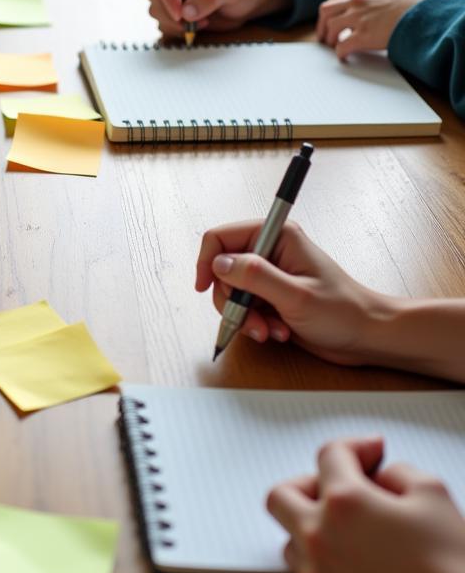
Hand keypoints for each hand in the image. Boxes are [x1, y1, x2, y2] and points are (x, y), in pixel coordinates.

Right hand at [146, 0, 291, 36]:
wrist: (247, 2)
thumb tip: (186, 12)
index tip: (180, 13)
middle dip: (169, 13)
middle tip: (191, 23)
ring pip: (155, 10)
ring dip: (174, 23)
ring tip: (201, 23)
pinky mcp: (173, 11)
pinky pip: (163, 23)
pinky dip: (177, 30)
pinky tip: (197, 27)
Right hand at [196, 220, 392, 364]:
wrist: (367, 337)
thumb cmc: (343, 312)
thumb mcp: (296, 296)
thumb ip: (255, 276)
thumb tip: (219, 263)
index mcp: (276, 236)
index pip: (221, 237)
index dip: (207, 261)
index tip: (203, 287)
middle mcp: (269, 250)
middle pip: (222, 269)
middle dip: (232, 299)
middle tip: (252, 321)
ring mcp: (270, 273)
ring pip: (231, 291)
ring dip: (244, 315)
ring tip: (269, 330)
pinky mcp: (271, 294)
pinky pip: (244, 306)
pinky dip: (253, 322)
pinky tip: (276, 331)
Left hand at [267, 437, 464, 572]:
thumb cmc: (450, 570)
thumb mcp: (433, 497)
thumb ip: (398, 471)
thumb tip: (380, 474)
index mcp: (345, 502)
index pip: (330, 454)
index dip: (356, 447)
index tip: (373, 453)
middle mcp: (319, 536)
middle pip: (282, 494)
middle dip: (309, 484)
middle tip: (340, 490)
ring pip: (291, 539)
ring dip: (312, 528)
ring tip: (348, 533)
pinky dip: (322, 564)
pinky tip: (354, 564)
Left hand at [316, 0, 435, 59]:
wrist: (431, 13)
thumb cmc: (422, 2)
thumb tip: (380, 4)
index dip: (332, 10)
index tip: (331, 18)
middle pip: (326, 10)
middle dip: (322, 24)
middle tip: (324, 36)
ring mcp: (359, 16)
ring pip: (330, 27)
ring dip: (329, 38)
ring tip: (333, 46)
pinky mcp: (363, 35)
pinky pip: (341, 46)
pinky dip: (339, 53)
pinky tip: (343, 57)